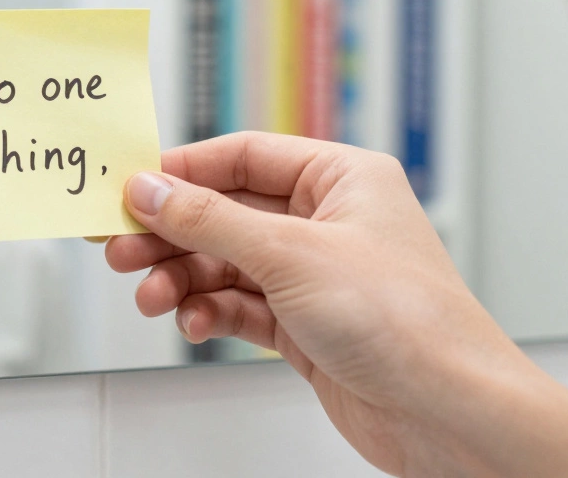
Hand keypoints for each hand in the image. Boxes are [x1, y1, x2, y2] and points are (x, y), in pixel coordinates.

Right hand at [105, 132, 535, 474]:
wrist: (447, 411)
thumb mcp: (290, 254)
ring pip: (226, 262)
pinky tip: (195, 322)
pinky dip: (211, 312)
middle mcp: (328, 221)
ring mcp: (316, 275)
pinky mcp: (307, 325)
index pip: (243, 156)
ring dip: (183, 278)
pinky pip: (240, 305)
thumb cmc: (407, 321)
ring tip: (151, 296)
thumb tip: (151, 190)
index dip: (182, 171)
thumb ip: (210, 220)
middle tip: (121, 246)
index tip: (130, 187)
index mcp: (342, 178)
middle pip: (226, 211)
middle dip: (172, 233)